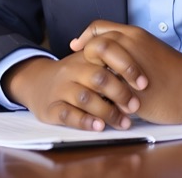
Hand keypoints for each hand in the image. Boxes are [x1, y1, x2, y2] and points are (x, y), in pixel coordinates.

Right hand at [3, 54, 136, 131]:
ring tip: (124, 122)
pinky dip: (85, 121)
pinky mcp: (50, 108)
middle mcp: (72, 70)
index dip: (128, 67)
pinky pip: (67, 114)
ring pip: (85, 98)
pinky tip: (99, 127)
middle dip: (121, 93)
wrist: (37, 82)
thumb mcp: (90, 61)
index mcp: (86, 56)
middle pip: (99, 78)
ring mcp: (60, 89)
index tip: (144, 83)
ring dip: (107, 112)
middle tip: (135, 106)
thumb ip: (111, 61)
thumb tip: (145, 72)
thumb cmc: (74, 74)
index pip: (107, 54)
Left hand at [70, 20, 181, 124]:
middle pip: (93, 47)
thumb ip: (129, 47)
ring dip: (94, 81)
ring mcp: (129, 69)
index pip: (98, 29)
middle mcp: (130, 47)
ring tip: (100, 90)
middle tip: (90, 72)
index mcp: (134, 35)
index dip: (85, 38)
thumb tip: (108, 54)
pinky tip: (108, 104)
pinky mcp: (132, 91)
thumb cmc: (174, 70)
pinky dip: (103, 99)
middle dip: (87, 60)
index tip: (78, 47)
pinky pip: (107, 94)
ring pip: (97, 70)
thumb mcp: (150, 48)